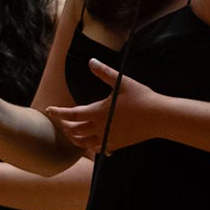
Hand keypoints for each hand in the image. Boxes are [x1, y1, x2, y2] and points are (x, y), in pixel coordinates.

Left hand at [45, 59, 161, 154]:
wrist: (159, 117)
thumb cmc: (142, 97)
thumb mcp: (122, 82)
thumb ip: (104, 72)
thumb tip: (91, 61)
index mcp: (98, 112)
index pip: (72, 114)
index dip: (58, 112)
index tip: (49, 110)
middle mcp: (100, 128)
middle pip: (74, 130)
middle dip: (64, 125)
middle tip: (60, 120)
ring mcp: (108, 138)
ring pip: (84, 143)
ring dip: (74, 138)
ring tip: (71, 133)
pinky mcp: (117, 144)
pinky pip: (99, 149)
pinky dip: (91, 146)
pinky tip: (92, 144)